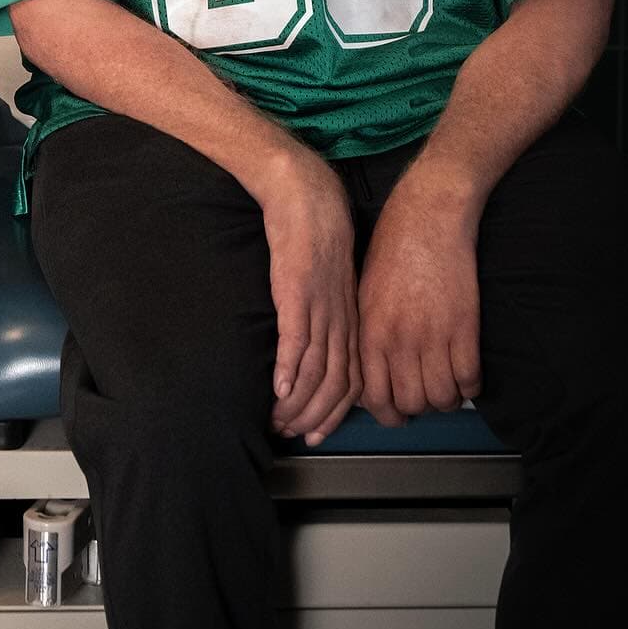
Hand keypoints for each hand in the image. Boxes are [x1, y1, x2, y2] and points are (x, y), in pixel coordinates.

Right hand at [259, 149, 361, 445]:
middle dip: (315, 416)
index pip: (350, 377)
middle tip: (295, 435)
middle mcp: (339, 318)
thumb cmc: (317, 228)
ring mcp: (319, 307)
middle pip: (335, 384)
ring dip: (297, 403)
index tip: (317, 431)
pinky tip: (277, 391)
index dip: (335, 411)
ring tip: (279, 421)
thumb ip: (326, 305)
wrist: (307, 193)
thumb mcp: (329, 274)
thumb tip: (314, 333)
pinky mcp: (297, 293)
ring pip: (315, 370)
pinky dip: (288, 372)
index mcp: (350, 315)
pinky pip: (296, 341)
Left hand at [357, 181, 480, 425]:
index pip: (374, 398)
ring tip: (446, 383)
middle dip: (419, 407)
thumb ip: (368, 335)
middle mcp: (399, 341)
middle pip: (411, 404)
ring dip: (446, 398)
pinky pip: (470, 379)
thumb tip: (374, 371)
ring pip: (442, 398)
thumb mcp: (364, 292)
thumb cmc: (391, 248)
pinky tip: (466, 373)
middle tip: (424, 394)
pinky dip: (471, 385)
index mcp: (370, 331)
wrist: (427, 216)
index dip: (388, 413)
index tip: (397, 411)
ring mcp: (434, 336)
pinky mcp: (465, 328)